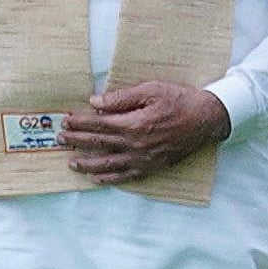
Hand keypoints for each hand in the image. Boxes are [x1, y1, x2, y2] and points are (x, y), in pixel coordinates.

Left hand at [62, 81, 230, 184]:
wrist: (207, 119)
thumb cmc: (179, 100)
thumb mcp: (151, 90)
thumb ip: (121, 98)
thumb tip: (95, 103)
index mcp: (133, 124)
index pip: (98, 125)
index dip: (79, 124)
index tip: (65, 122)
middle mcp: (135, 145)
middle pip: (99, 144)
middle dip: (77, 142)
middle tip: (60, 140)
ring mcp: (143, 159)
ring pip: (108, 164)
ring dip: (87, 164)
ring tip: (71, 163)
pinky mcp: (152, 167)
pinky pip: (126, 176)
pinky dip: (110, 179)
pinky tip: (97, 178)